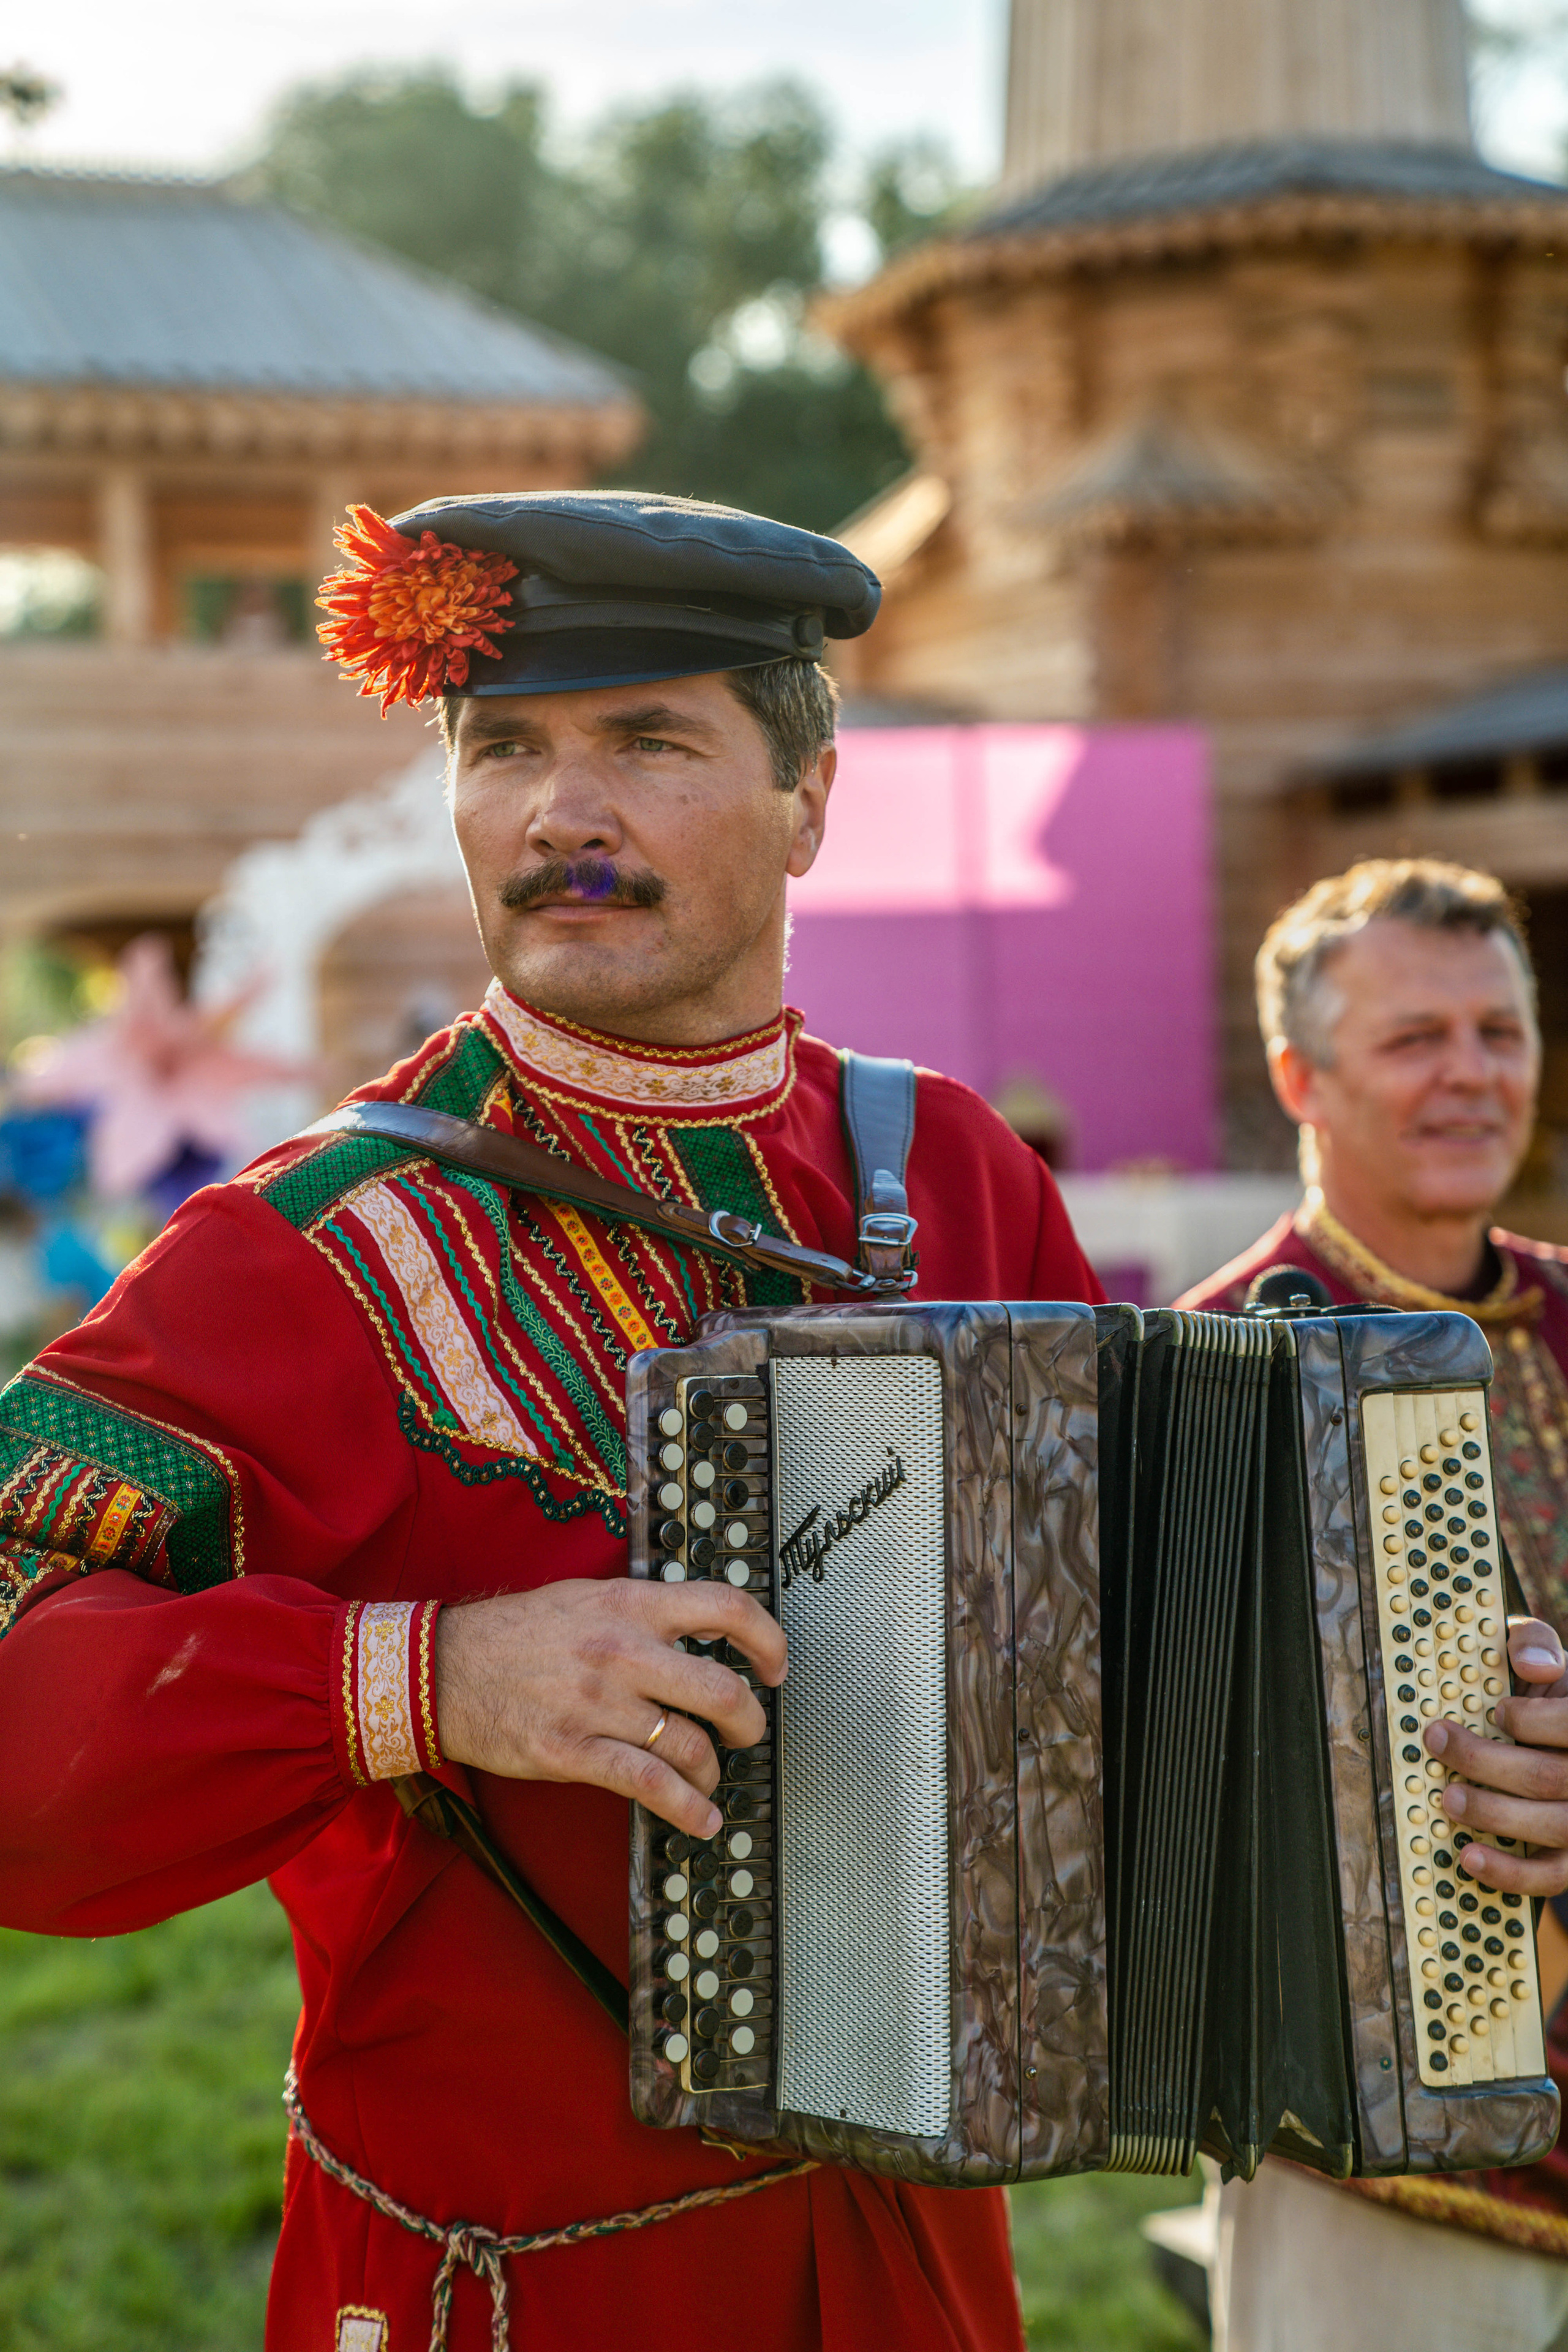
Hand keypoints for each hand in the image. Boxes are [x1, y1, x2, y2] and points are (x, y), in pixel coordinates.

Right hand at [434, 1578, 786, 1838]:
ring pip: (690, 1746)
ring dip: (714, 1771)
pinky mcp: (574, 1753)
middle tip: (749, 1732)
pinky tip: (701, 1819)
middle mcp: (622, 1651)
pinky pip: (649, 1786)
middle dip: (749, 1722)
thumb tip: (701, 1624)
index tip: (776, 1665)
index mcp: (629, 1604)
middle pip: (721, 1691)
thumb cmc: (516, 1633)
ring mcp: (598, 1704)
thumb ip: (642, 1610)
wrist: (443, 1670)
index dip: (767, 1639)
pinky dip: (688, 1809)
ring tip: (711, 1778)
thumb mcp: (585, 1595)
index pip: (725, 1607)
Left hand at [1423, 1617, 1567, 1894]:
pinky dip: (1509, 1872)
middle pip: (1548, 1775)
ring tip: (1448, 1797)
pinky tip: (1469, 1856)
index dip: (1533, 1719)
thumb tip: (1530, 1663)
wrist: (1561, 1738)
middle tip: (1437, 1740)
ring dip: (1493, 1813)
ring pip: (1552, 1826)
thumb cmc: (1551, 1697)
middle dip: (1486, 1760)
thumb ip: (1537, 1644)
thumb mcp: (1548, 1661)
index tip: (1497, 1711)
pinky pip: (1551, 1876)